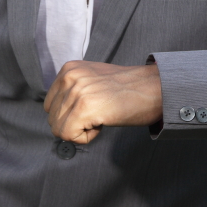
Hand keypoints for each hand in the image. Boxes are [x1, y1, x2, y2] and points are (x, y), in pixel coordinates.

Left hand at [44, 61, 162, 144]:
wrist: (155, 88)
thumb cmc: (129, 89)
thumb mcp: (93, 79)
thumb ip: (73, 90)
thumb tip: (57, 114)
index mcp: (69, 69)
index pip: (50, 105)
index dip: (70, 114)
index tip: (93, 108)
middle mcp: (69, 77)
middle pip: (52, 118)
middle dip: (74, 123)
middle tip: (99, 113)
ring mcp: (76, 92)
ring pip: (59, 129)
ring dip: (81, 130)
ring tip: (102, 116)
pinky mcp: (83, 108)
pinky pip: (69, 135)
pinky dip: (86, 138)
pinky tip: (102, 124)